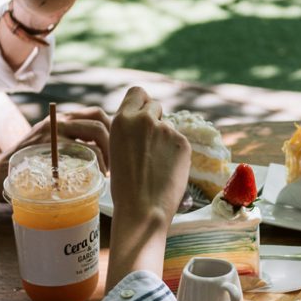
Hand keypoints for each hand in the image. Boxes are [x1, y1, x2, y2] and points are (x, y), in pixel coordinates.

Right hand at [0, 107, 111, 197]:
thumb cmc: (23, 169)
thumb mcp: (47, 150)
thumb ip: (67, 147)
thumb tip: (97, 158)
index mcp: (60, 120)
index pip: (96, 115)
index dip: (111, 132)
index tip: (115, 153)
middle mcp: (58, 120)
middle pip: (100, 119)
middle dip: (114, 141)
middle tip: (115, 164)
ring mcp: (55, 130)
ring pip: (97, 131)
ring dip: (109, 152)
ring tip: (107, 171)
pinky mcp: (52, 145)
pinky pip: (85, 149)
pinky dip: (97, 162)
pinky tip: (96, 175)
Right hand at [103, 88, 190, 284]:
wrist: (142, 208)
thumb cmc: (125, 185)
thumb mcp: (117, 148)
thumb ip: (131, 130)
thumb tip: (150, 118)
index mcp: (122, 120)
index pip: (137, 92)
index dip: (141, 103)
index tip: (143, 115)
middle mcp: (144, 119)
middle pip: (155, 105)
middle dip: (155, 119)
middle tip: (151, 144)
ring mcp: (165, 130)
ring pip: (168, 125)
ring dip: (165, 138)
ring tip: (156, 164)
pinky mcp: (182, 142)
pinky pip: (180, 141)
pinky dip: (176, 153)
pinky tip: (168, 170)